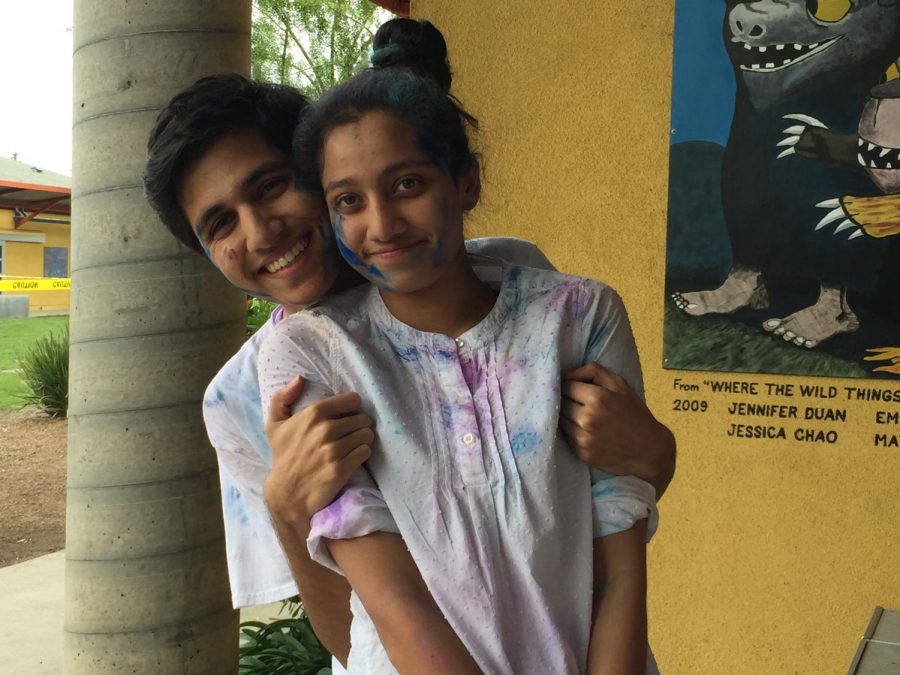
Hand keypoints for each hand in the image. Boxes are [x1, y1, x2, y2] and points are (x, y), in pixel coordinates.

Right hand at [263, 377, 373, 528]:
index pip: (353, 400)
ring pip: (367, 434)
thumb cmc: (283, 456)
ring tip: (353, 444)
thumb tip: (299, 379)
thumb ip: (282, 397)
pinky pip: (365, 451)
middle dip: (360, 425)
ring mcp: (334, 450)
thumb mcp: (274, 424)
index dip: (352, 407)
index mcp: (313, 414)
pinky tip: (353, 457)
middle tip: (351, 433)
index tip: (347, 415)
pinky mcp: (342, 468)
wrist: (287, 492)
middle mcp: (325, 429)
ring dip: (363, 439)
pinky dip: (362, 453)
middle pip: (363, 418)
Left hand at [560, 363, 674, 495]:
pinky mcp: (581, 453)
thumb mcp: (620, 384)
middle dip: (567, 399)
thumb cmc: (634, 413)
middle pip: (560, 402)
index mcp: (597, 398)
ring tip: (581, 415)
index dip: (570, 385)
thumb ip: (592, 371)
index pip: (566, 386)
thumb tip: (566, 375)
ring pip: (559, 419)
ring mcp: (583, 438)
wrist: (648, 450)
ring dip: (567, 415)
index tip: (576, 387)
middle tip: (578, 401)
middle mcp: (587, 419)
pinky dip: (571, 430)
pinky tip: (584, 429)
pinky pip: (565, 435)